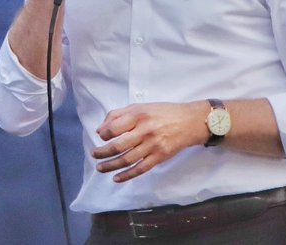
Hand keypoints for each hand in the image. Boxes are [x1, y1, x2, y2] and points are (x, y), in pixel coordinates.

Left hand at [91, 102, 207, 181]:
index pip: (114, 128)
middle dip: (102, 153)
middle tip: (94, 155)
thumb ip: (118, 115)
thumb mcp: (141, 106)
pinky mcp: (160, 157)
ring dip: (110, 166)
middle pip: (118, 146)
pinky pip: (140, 169)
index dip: (104, 134)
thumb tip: (100, 129)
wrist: (191, 122)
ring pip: (127, 159)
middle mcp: (145, 130)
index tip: (101, 137)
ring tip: (100, 168)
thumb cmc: (163, 113)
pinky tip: (116, 178)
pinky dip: (127, 175)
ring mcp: (153, 145)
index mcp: (138, 115)